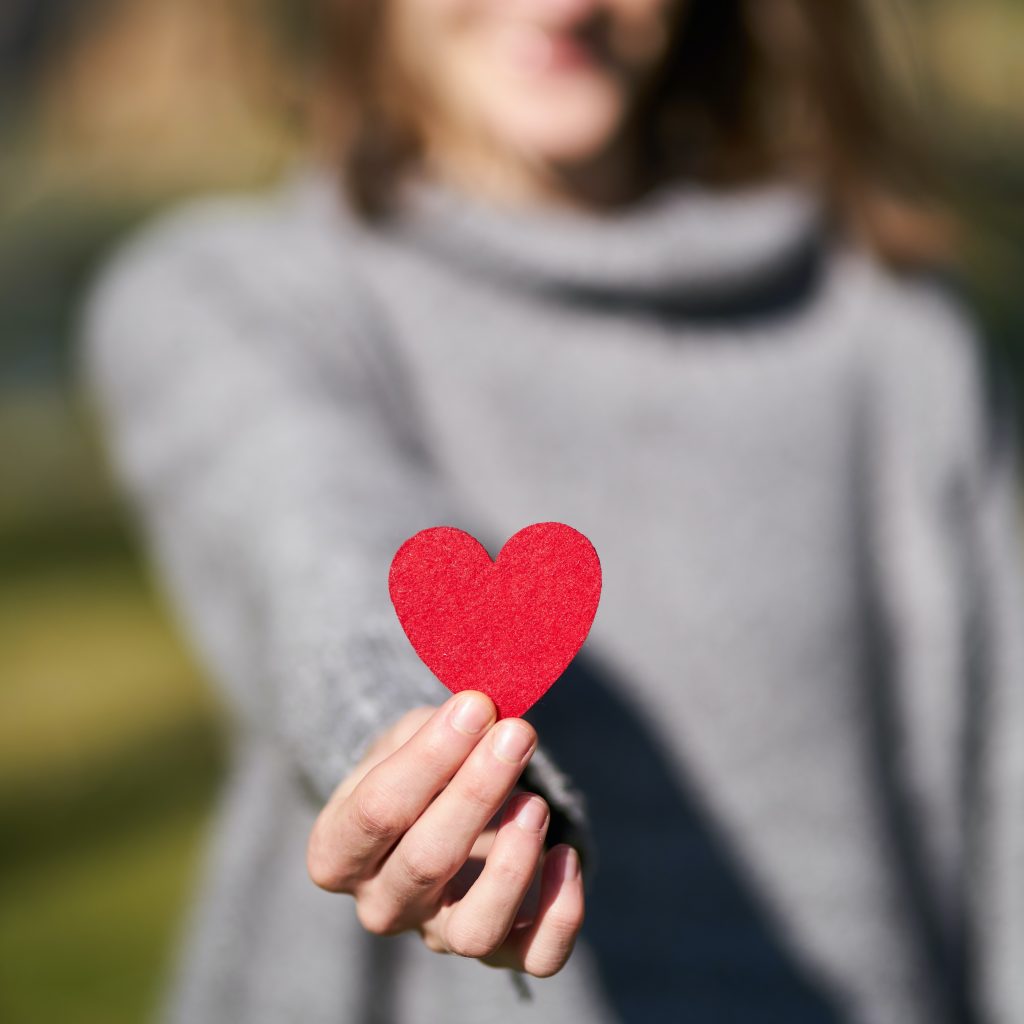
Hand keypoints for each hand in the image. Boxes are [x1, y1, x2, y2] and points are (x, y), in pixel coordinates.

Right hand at [306, 691, 583, 976]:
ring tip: (534, 803)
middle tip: (516, 732)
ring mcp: (438, 934)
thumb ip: (435, 728)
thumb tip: (481, 710)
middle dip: (477, 791)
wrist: (434, 812)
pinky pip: (534, 956)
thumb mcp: (406, 738)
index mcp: (338, 851)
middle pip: (425, 863)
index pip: (376, 811)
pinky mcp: (497, 950)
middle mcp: (381, 905)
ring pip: (474, 929)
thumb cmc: (415, 769)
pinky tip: (565, 854)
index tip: (475, 706)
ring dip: (512, 863)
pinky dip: (560, 913)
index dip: (429, 757)